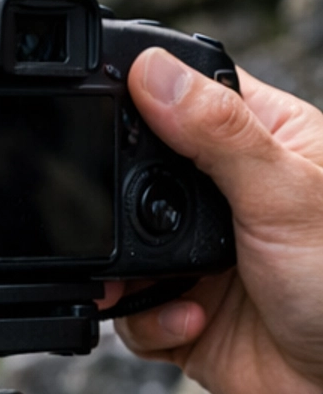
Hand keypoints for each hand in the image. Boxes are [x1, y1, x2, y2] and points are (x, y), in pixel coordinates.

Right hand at [114, 52, 322, 393]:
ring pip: (122, 247)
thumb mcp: (284, 194)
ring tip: (146, 285)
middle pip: (136, 172)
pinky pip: (131, 310)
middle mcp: (227, 196)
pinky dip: (147, 321)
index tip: (109, 108)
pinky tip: (190, 321)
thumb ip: (216, 133)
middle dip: (117, 204)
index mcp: (263, 144)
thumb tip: (152, 72)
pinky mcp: (182, 310)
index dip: (144, 96)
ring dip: (126, 274)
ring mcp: (201, 255)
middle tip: (116, 217)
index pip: (188, 95)